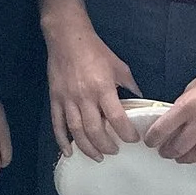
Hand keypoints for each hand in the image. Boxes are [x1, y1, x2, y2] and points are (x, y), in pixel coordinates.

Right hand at [48, 21, 140, 160]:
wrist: (67, 38)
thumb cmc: (96, 50)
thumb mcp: (119, 66)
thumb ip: (129, 85)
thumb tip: (141, 100)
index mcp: (103, 88)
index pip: (116, 118)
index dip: (126, 133)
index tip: (133, 140)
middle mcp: (84, 97)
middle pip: (95, 130)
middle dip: (107, 146)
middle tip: (115, 151)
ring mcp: (67, 99)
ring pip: (76, 131)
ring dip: (88, 148)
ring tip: (98, 157)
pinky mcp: (55, 99)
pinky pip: (57, 123)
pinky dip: (61, 141)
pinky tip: (69, 153)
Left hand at [146, 46, 195, 165]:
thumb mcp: (193, 87)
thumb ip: (183, 107)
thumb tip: (174, 122)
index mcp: (189, 104)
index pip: (163, 129)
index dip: (153, 139)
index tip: (150, 141)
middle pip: (179, 147)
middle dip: (168, 152)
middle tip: (165, 152)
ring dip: (186, 158)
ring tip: (181, 157)